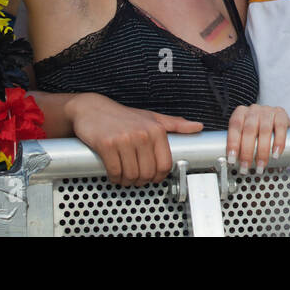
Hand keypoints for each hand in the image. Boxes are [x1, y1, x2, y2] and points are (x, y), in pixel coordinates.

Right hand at [68, 93, 201, 185]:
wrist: (91, 109)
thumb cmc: (122, 116)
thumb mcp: (151, 117)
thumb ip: (175, 124)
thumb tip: (198, 127)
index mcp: (156, 129)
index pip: (165, 165)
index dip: (158, 176)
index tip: (151, 176)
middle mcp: (142, 134)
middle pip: (148, 173)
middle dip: (141, 180)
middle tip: (135, 176)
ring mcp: (124, 139)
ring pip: (132, 175)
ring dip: (127, 181)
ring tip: (124, 174)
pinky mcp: (107, 145)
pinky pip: (115, 172)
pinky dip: (115, 178)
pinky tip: (113, 172)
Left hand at [226, 104, 289, 175]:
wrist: (276, 119)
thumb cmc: (258, 128)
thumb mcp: (247, 132)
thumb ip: (240, 143)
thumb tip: (233, 162)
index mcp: (241, 112)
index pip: (235, 126)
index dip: (233, 143)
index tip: (232, 159)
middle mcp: (254, 110)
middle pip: (249, 130)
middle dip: (247, 151)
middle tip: (246, 166)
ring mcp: (268, 111)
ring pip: (264, 130)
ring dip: (262, 151)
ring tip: (260, 165)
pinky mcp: (281, 114)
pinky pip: (280, 128)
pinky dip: (278, 143)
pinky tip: (275, 154)